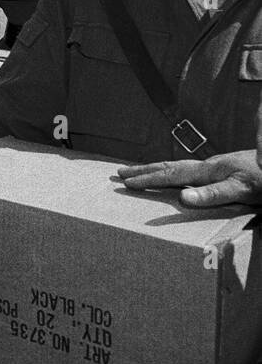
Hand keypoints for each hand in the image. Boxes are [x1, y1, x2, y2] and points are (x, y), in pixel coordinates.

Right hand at [117, 151, 261, 207]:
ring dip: (158, 169)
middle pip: (170, 166)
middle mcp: (210, 166)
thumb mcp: (242, 190)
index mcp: (209, 171)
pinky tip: (181, 178)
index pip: (171, 175)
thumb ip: (213, 194)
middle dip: (144, 169)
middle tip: (121, 171)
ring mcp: (219, 167)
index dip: (148, 178)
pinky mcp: (227, 170)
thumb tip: (181, 198)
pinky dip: (175, 173)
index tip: (126, 182)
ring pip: (180, 167)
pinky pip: (192, 171)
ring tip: (143, 171)